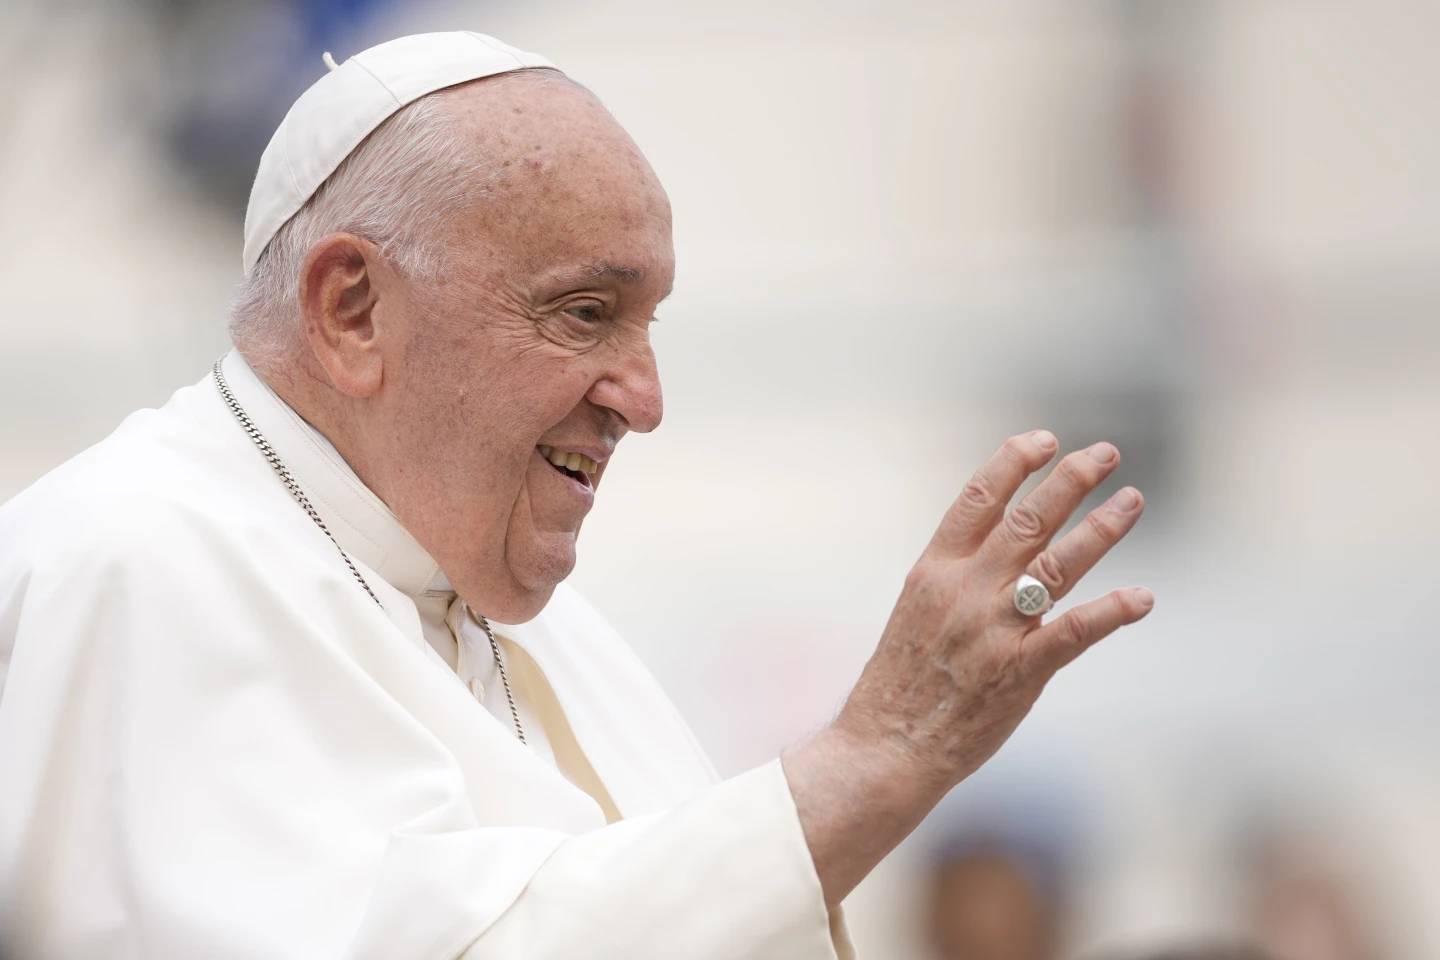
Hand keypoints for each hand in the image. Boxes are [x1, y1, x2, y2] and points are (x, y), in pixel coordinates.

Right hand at [782, 430, 1153, 905]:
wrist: (886, 745)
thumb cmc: (899, 683)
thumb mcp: (915, 611)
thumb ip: (956, 576)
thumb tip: (998, 545)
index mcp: (934, 570)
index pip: (978, 498)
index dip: (1014, 462)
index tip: (1045, 440)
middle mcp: (966, 590)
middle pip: (1028, 519)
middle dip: (1071, 479)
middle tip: (1106, 453)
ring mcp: (995, 630)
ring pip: (1058, 563)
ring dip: (1102, 528)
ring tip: (1132, 500)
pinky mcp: (1021, 672)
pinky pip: (1075, 632)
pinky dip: (1113, 611)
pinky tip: (1142, 597)